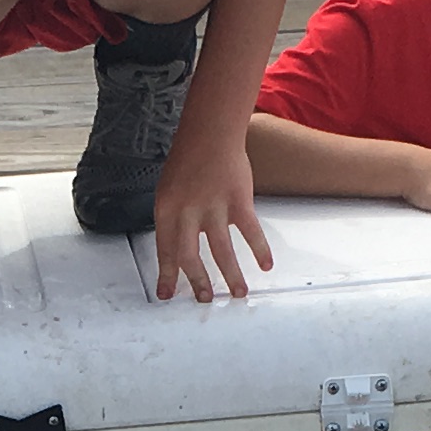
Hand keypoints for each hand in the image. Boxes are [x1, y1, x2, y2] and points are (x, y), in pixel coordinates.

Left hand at [151, 133, 273, 303]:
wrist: (211, 131)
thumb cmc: (189, 158)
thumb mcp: (168, 189)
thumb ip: (174, 219)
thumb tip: (179, 248)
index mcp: (166, 209)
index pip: (165, 250)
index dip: (167, 275)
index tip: (167, 294)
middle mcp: (188, 211)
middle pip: (191, 257)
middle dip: (198, 282)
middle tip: (205, 298)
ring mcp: (214, 207)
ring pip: (222, 251)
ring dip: (231, 276)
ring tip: (238, 294)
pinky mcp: (239, 201)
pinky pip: (250, 231)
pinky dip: (259, 250)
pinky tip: (265, 265)